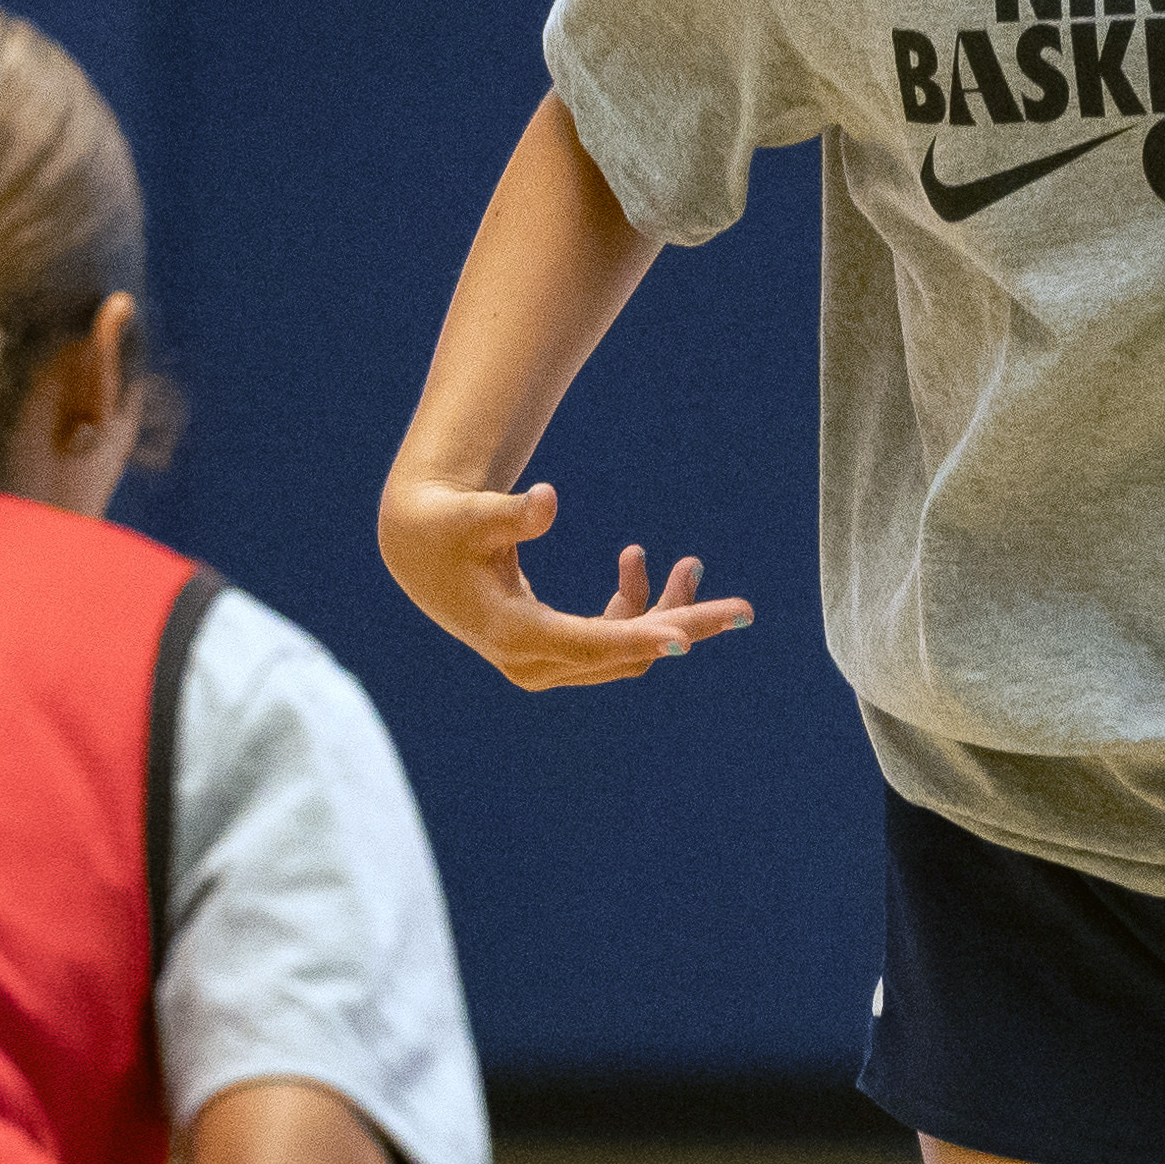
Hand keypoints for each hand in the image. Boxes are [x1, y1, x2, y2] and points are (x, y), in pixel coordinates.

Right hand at [376, 473, 751, 692]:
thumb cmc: (445, 526)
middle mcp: (533, 662)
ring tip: (689, 562)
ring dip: (665, 613)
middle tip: (745, 609)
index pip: (590, 643)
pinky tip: (635, 561)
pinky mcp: (554, 654)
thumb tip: (546, 498)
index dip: (642, 637)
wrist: (419, 552)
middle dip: (684, 627)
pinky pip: (612, 642)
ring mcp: (544, 665)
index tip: (690, 634)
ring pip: (625, 653)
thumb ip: (509, 513)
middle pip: (625, 656)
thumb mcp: (471, 514)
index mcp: (513, 633)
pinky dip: (635, 608)